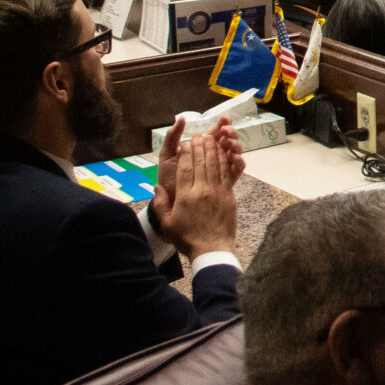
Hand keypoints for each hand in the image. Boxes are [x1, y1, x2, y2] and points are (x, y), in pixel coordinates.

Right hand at [147, 115, 239, 258]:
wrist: (212, 249)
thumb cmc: (187, 238)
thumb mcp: (167, 223)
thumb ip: (160, 204)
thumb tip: (156, 187)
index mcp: (186, 196)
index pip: (185, 168)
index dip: (186, 153)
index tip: (185, 144)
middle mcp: (202, 190)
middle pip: (201, 162)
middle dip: (199, 146)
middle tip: (198, 136)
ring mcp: (217, 192)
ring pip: (215, 165)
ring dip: (212, 149)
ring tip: (210, 138)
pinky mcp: (228, 195)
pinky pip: (226, 173)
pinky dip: (223, 161)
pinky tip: (222, 153)